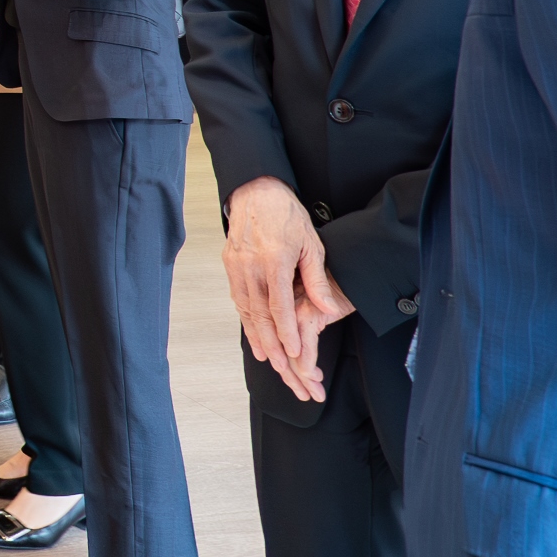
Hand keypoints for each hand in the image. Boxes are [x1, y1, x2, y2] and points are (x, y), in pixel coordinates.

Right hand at [224, 178, 335, 400]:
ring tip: (265, 355)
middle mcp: (251, 265)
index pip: (279, 305)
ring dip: (255, 334)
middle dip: (271, 342)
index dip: (287, 331)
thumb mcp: (312, 244)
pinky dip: (244, 318)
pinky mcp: (229, 264)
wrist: (256, 192)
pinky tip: (251, 331)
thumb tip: (327, 309)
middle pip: (259, 313)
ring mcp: (236, 265)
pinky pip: (237, 297)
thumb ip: (316, 280)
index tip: (294, 352)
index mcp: (274, 260)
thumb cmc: (286, 215)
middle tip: (281, 364)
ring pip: (245, 308)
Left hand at [286, 241, 357, 397]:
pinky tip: (312, 375)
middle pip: (284, 352)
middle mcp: (286, 313)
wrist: (347, 261)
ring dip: (301, 377)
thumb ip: (309, 321)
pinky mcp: (309, 311)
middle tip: (305, 396)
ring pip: (292, 351)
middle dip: (294, 379)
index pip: (281, 345)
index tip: (297, 386)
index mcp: (285, 310)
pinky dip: (307, 360)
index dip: (288, 367)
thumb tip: (303, 347)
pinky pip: (305, 341)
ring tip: (311, 394)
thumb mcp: (320, 302)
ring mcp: (296, 312)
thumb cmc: (333, 278)